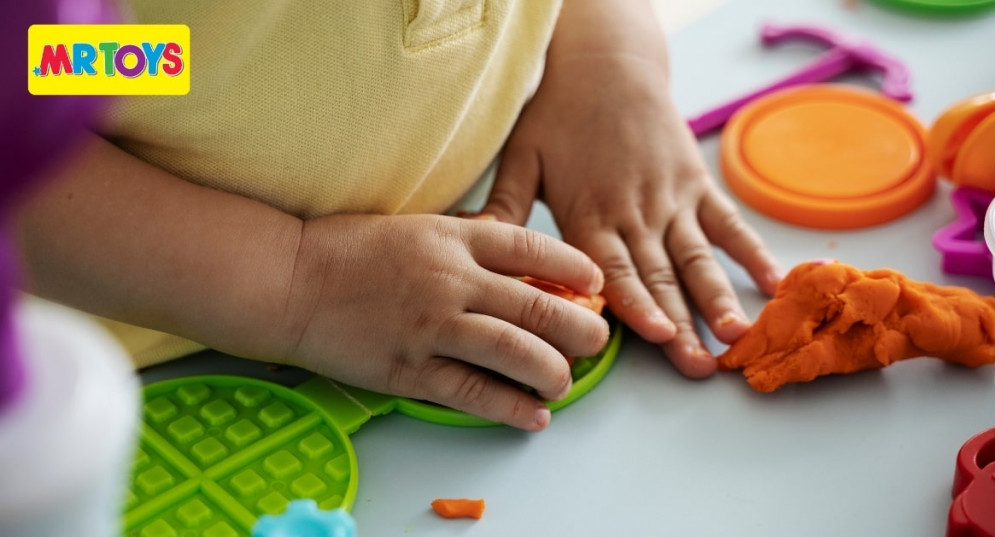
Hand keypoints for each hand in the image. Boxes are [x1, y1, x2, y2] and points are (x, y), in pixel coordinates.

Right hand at [279, 214, 608, 430]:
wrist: (286, 280)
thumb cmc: (346, 250)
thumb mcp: (414, 227)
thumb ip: (464, 242)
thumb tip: (517, 266)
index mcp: (453, 238)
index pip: (533, 248)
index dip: (575, 266)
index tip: (593, 281)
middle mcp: (451, 281)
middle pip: (539, 306)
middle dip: (581, 329)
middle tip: (595, 340)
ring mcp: (431, 327)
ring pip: (516, 353)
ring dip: (554, 372)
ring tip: (563, 382)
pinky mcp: (409, 369)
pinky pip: (474, 392)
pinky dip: (511, 407)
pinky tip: (533, 415)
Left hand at [481, 4, 781, 377]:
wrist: (606, 61)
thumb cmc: (557, 113)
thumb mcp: (521, 156)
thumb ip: (504, 208)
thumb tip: (476, 248)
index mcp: (590, 212)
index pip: (615, 268)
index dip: (637, 303)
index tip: (657, 337)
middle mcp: (635, 211)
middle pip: (660, 275)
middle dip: (682, 324)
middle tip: (700, 366)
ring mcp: (671, 199)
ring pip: (697, 256)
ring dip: (717, 297)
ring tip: (735, 334)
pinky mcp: (695, 184)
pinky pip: (726, 223)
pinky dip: (750, 251)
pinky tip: (771, 282)